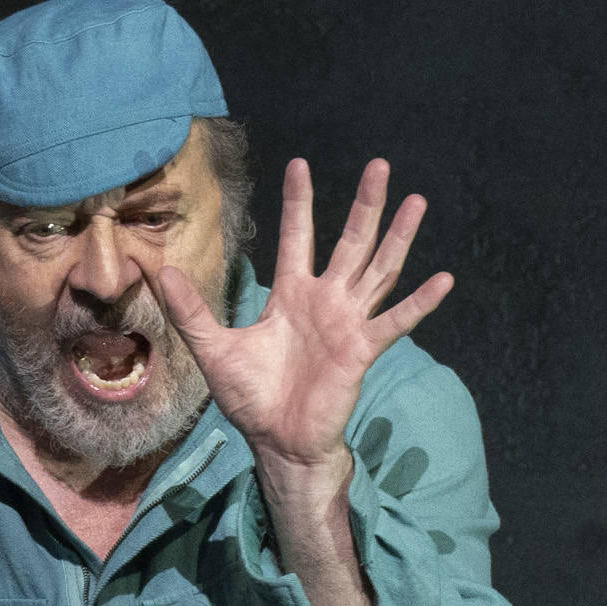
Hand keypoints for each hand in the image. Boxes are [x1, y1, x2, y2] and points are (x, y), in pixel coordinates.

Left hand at [138, 155, 452, 476]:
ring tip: (418, 201)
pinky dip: (420, 303)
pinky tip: (444, 280)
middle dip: (366, 204)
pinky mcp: (362, 349)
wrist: (277, 441)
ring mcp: (348, 323)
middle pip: (351, 241)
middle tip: (380, 164)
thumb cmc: (250, 398)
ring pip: (380, 269)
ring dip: (399, 236)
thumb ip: (192, 311)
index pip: (298, 237)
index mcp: (292, 295)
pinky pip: (395, 322)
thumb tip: (163, 272)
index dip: (299, 202)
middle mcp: (326, 301)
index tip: (300, 164)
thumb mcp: (213, 349)